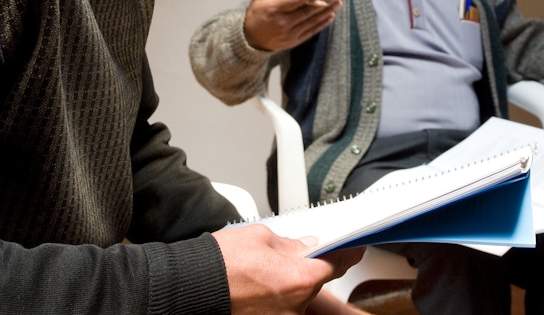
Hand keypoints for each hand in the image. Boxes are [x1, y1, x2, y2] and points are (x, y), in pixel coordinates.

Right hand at [212, 224, 363, 314]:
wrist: (189, 285)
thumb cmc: (220, 263)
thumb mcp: (260, 237)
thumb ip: (290, 244)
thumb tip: (306, 245)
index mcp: (299, 279)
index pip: (336, 265)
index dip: (347, 254)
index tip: (354, 249)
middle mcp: (295, 306)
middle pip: (313, 282)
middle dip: (307, 268)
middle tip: (289, 256)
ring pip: (296, 296)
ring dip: (287, 283)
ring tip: (262, 272)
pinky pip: (280, 307)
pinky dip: (275, 296)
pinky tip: (258, 285)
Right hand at [243, 0, 342, 51]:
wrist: (251, 41)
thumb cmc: (256, 15)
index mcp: (273, 9)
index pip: (293, 1)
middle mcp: (282, 22)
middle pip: (306, 11)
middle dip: (323, 2)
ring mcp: (289, 33)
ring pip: (311, 21)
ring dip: (326, 11)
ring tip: (338, 2)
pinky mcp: (295, 41)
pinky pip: (311, 31)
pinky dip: (322, 23)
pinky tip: (331, 15)